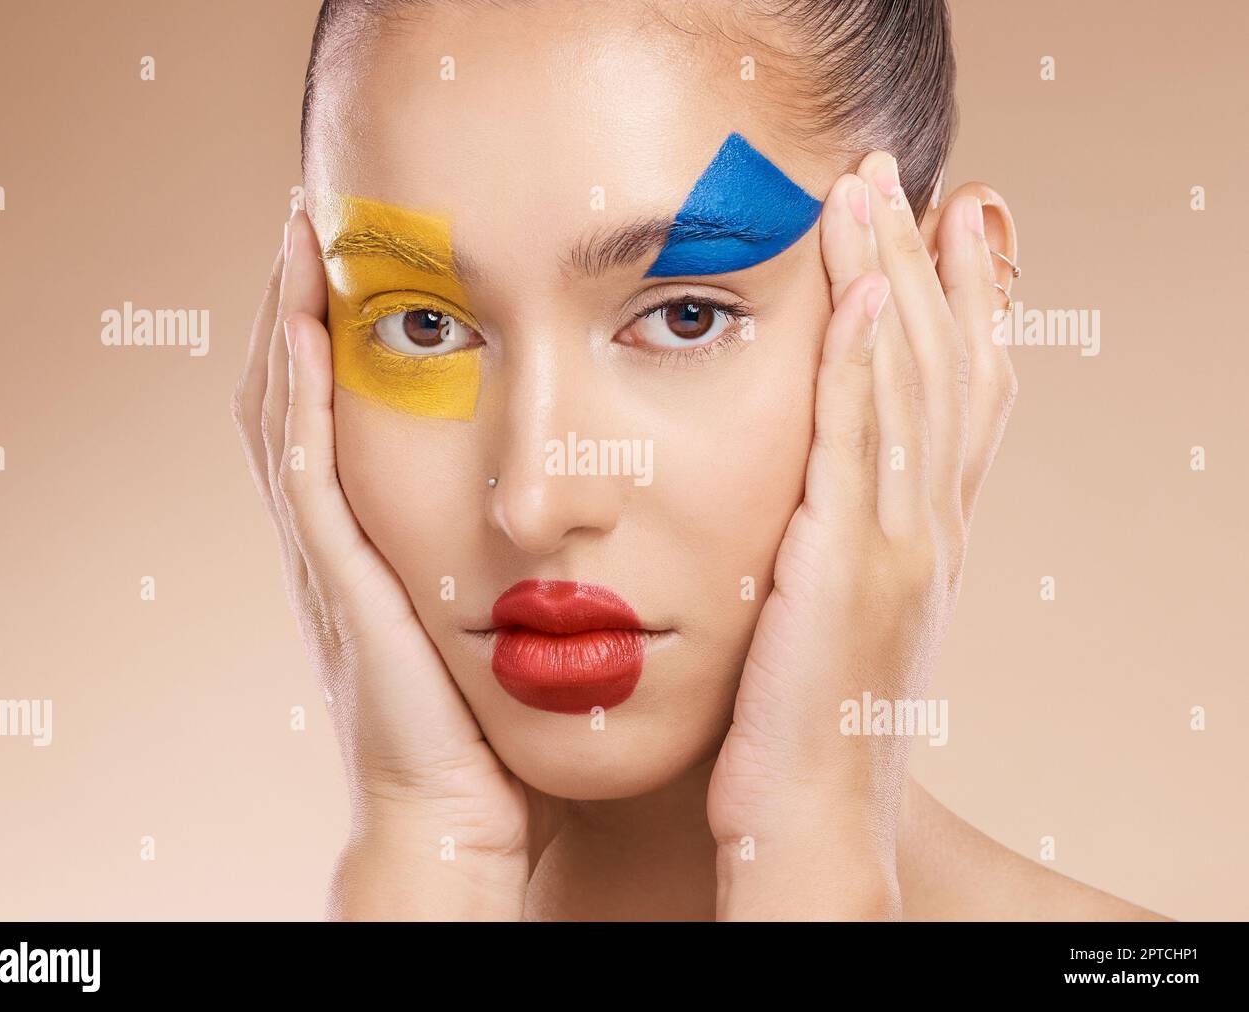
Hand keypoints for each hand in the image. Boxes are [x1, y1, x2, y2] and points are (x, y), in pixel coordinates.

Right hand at [233, 208, 558, 918]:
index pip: (335, 407)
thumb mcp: (492, 609)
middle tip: (312, 217)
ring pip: (281, 413)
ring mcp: (327, 555)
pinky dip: (297, 394)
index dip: (334, 327)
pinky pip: (303, 469)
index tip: (357, 250)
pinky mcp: (338, 579)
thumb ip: (506, 546)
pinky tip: (309, 323)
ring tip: (303, 234)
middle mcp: (336, 534)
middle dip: (297, 302)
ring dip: (287, 321)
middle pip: (290, 392)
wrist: (456, 809)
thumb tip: (569, 495)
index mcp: (370, 535)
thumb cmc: (491, 717)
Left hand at [707, 151, 1017, 918]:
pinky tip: (857, 293)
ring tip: (874, 192)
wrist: (814, 816)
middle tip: (910, 176)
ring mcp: (897, 547)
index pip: (961, 395)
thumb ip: (842, 541)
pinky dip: (861, 363)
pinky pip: (856, 444)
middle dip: (927, 264)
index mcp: (926, 537)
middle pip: (943, 368)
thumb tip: (823, 490)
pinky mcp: (844, 569)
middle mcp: (929, 530)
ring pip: (905, 387)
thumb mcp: (839, 614)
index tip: (951, 226)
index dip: (963, 304)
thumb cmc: (810, 722)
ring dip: (890, 280)